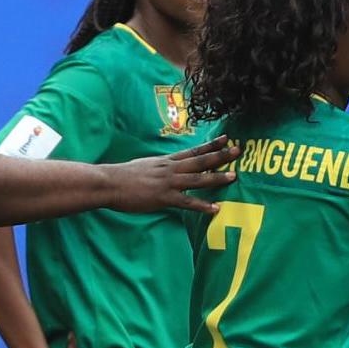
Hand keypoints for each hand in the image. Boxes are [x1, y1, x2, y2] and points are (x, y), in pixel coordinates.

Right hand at [113, 138, 235, 214]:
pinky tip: (215, 209)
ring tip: (234, 176)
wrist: (109, 182)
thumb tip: (166, 169)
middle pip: (200, 160)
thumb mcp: (144, 166)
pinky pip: (187, 202)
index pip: (193, 151)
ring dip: (216, 177)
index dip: (211, 145)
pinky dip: (202, 205)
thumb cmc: (122, 177)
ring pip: (197, 179)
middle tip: (239, 151)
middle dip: (221, 156)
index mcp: (166, 161)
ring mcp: (168, 183)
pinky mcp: (163, 198)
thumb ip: (159, 168)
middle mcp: (170, 169)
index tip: (227, 139)